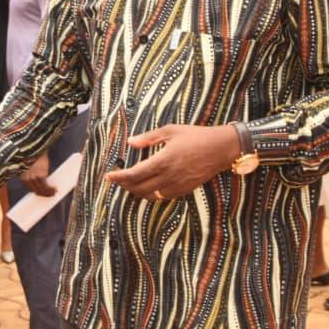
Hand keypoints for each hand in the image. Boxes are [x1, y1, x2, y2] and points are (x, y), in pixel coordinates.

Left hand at [21, 154, 55, 196]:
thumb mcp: (31, 165)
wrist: (37, 148)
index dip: (38, 192)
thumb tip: (41, 179)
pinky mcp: (40, 176)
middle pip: (36, 191)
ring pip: (42, 190)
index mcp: (23, 177)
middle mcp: (27, 179)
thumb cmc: (35, 155)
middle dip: (44, 194)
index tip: (44, 193)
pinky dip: (51, 189)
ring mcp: (33, 178)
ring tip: (54, 192)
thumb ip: (32, 173)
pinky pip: (46, 186)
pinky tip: (55, 189)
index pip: (31, 189)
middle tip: (51, 194)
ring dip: (48, 193)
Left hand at [103, 124, 240, 199]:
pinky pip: (162, 197)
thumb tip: (131, 142)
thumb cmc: (195, 136)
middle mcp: (169, 176)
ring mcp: (177, 185)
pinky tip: (146, 187)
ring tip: (128, 183)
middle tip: (117, 179)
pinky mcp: (184, 190)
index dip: (119, 177)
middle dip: (125, 185)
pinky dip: (150, 194)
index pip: (135, 174)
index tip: (108, 176)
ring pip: (150, 195)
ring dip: (136, 191)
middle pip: (139, 188)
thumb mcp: (170, 131)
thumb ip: (148, 138)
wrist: (220, 149)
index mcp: (163, 160)